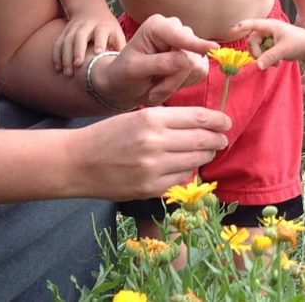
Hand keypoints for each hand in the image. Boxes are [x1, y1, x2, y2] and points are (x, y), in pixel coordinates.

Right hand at [52, 10, 125, 75]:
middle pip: (80, 35)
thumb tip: (126, 67)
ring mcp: (74, 27)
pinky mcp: (65, 31)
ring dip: (65, 56)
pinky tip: (58, 67)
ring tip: (67, 72)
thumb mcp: (117, 33)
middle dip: (78, 50)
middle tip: (77, 65)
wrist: (90, 9)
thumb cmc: (108, 28)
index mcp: (103, 25)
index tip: (98, 53)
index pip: (100, 32)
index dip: (99, 42)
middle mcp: (87, 25)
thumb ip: (119, 47)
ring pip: (67, 40)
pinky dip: (57, 55)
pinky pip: (58, 42)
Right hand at [73, 106, 231, 199]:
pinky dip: (188, 172)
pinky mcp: (150, 188)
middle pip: (202, 140)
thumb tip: (202, 123)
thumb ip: (167, 120)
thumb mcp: (136, 116)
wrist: (78, 162)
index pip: (198, 117)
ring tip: (207, 152)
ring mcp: (153, 167)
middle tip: (222, 139)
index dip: (218, 120)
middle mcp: (155, 142)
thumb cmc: (108, 135)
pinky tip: (186, 167)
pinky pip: (181, 178)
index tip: (226, 122)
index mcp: (151, 118)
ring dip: (206, 156)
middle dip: (217, 139)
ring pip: (196, 161)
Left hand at [98, 15, 216, 106]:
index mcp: (158, 26)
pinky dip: (183, 85)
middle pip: (190, 57)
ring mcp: (188, 44)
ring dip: (176, 84)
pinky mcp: (196, 58)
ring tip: (156, 87)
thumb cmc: (125, 73)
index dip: (195, 44)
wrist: (127, 84)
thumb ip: (158, 63)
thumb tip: (184, 60)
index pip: (181, 36)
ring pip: (197, 67)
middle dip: (173, 80)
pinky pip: (200, 74)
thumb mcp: (134, 69)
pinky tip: (168, 84)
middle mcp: (176, 30)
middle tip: (152, 92)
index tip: (213, 47)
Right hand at [231, 18, 304, 68]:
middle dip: (257, 53)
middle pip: (252, 41)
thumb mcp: (284, 50)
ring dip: (262, 57)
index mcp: (270, 26)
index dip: (241, 26)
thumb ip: (270, 57)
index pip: (252, 24)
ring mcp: (268, 38)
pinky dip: (266, 59)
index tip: (231, 30)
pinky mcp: (271, 46)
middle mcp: (267, 30)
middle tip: (265, 62)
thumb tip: (257, 66)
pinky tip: (276, 63)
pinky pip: (262, 53)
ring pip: (256, 49)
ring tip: (275, 63)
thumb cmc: (299, 43)